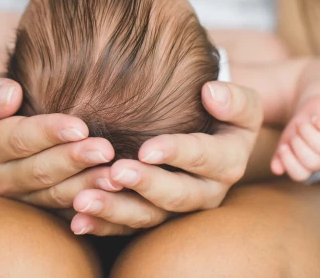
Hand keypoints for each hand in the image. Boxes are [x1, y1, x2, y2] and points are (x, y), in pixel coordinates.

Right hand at [0, 73, 115, 207]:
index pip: (19, 139)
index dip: (49, 133)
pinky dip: (91, 202)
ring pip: (55, 194)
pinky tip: (114, 193)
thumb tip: (9, 98)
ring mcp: (20, 194)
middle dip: (74, 161)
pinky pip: (66, 208)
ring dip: (87, 186)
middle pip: (40, 171)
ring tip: (115, 176)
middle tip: (106, 150)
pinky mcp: (40, 204)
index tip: (80, 127)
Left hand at [66, 81, 262, 235]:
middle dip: (145, 185)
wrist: (213, 134)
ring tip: (84, 200)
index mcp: (228, 162)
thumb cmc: (222, 112)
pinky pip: (129, 228)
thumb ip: (234, 99)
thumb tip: (211, 92)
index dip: (177, 153)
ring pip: (150, 217)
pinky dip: (102, 225)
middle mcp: (207, 192)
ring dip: (116, 210)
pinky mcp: (155, 217)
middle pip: (177, 195)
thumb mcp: (241, 104)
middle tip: (116, 172)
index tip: (146, 149)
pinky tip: (78, 220)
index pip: (204, 158)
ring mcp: (179, 209)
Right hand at [271, 95, 319, 181]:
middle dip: (299, 145)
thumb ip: (279, 156)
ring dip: (308, 132)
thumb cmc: (299, 128)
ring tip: (302, 122)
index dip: (289, 162)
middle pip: (312, 162)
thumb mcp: (286, 141)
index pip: (300, 175)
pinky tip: (316, 118)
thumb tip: (276, 170)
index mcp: (307, 164)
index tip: (282, 147)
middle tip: (294, 131)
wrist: (313, 108)